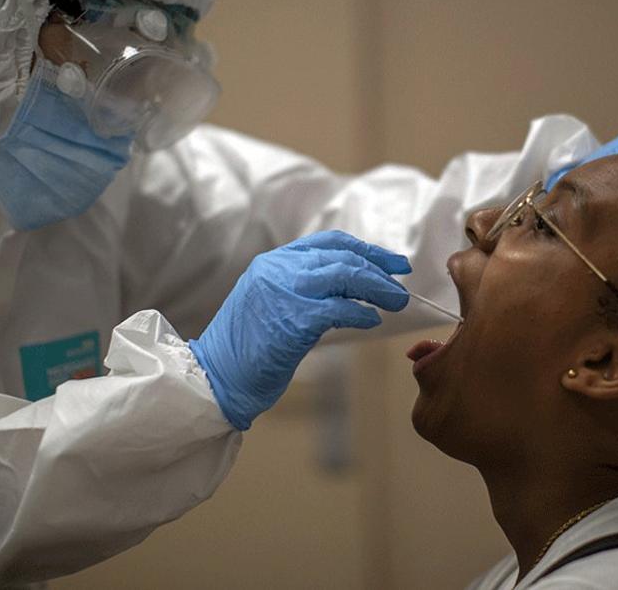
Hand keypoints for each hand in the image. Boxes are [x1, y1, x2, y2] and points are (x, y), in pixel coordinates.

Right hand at [189, 230, 410, 429]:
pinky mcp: (291, 319)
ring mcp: (283, 291)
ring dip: (377, 288)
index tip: (391, 262)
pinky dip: (360, 313)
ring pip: (344, 275)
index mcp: (273, 262)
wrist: (215, 376)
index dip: (365, 249)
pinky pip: (338, 309)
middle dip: (379, 267)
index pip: (329, 242)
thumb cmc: (246, 349)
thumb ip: (303, 289)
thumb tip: (351, 288)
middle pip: (342, 256)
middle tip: (402, 284)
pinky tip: (371, 320)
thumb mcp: (272, 305)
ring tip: (396, 301)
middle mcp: (277, 269)